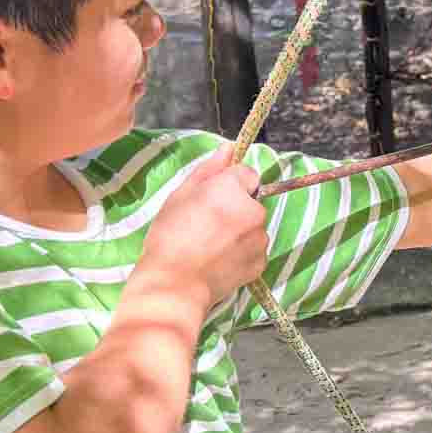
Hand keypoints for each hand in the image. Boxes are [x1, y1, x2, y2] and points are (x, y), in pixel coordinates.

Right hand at [140, 154, 269, 307]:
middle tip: (207, 225)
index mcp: (232, 189)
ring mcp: (260, 238)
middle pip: (251, 201)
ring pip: (254, 226)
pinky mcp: (261, 262)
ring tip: (211, 246)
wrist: (174, 284)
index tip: (211, 199)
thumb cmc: (170, 236)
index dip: (229, 184)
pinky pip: (254, 249)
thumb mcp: (180, 195)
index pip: (246, 174)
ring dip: (240, 230)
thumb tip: (229, 148)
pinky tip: (219, 260)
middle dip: (236, 208)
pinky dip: (242, 252)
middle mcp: (253, 211)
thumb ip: (209, 169)